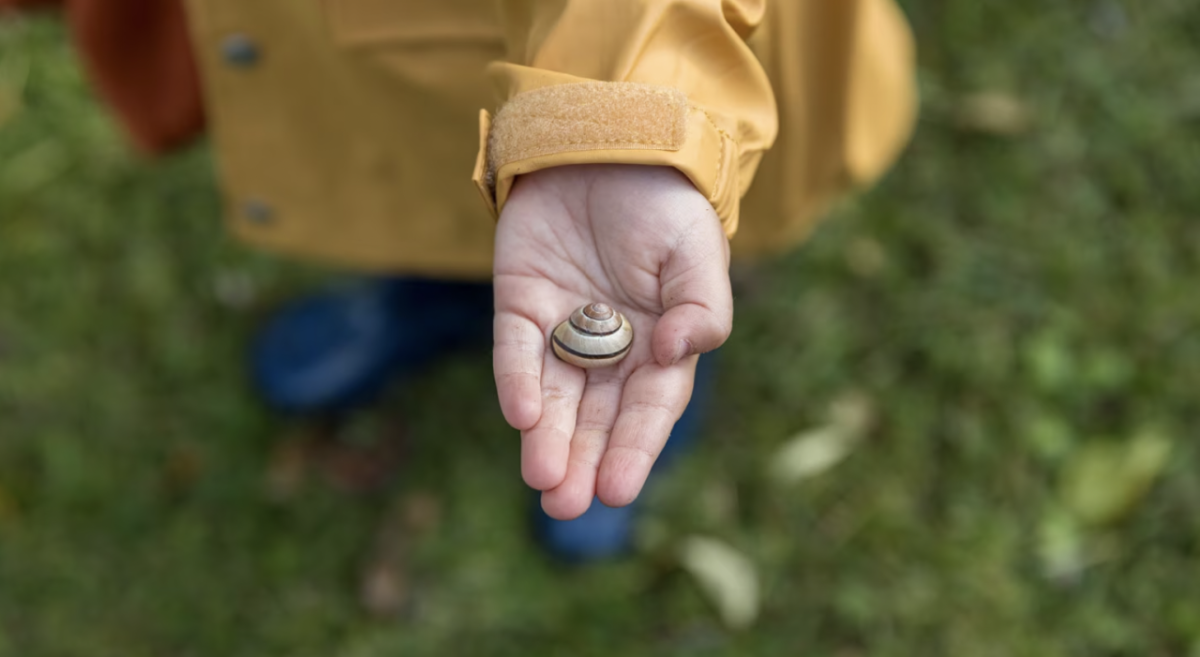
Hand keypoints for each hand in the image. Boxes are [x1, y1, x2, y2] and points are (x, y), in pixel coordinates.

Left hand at [492, 164, 732, 519]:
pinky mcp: (521, 303)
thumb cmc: (665, 203)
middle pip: (595, 417)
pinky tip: (522, 416)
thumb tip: (676, 356)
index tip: (617, 490)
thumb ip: (702, 308)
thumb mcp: (697, 251)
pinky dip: (518, 382)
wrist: (609, 141)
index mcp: (660, 344)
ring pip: (553, 397)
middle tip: (566, 506)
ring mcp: (562, 328)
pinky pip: (516, 351)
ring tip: (542, 483)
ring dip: (546, 439)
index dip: (633, 449)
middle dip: (582, 461)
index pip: (647, 409)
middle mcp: (610, 348)